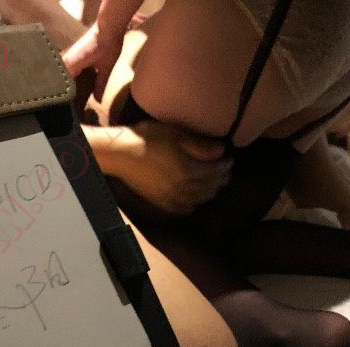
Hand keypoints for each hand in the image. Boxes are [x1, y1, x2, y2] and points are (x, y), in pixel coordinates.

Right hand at [63, 22, 123, 101]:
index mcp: (70, 66)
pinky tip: (77, 85)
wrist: (108, 27)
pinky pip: (69, 70)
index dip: (66, 98)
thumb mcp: (105, 69)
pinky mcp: (73, 54)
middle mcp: (65, 62)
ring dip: (68, 85)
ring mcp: (68, 57)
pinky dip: (72, 78)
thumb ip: (100, 85)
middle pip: (61, 82)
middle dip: (66, 92)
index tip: (68, 109)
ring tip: (72, 98)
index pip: (62, 87)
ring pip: (64, 76)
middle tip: (69, 106)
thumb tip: (97, 101)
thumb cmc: (107, 47)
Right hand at [111, 120, 232, 216]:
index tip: (229, 158)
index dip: (225, 164)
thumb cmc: (147, 139)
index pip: (216, 171)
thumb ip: (199, 146)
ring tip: (214, 183)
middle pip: (210, 187)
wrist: (121, 155)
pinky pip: (185, 208)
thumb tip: (221, 151)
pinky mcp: (162, 203)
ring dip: (210, 192)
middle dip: (221, 179)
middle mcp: (183, 189)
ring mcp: (172, 198)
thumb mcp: (176, 135)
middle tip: (226, 171)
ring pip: (200, 199)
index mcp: (189, 170)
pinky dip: (194, 204)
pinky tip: (195, 198)